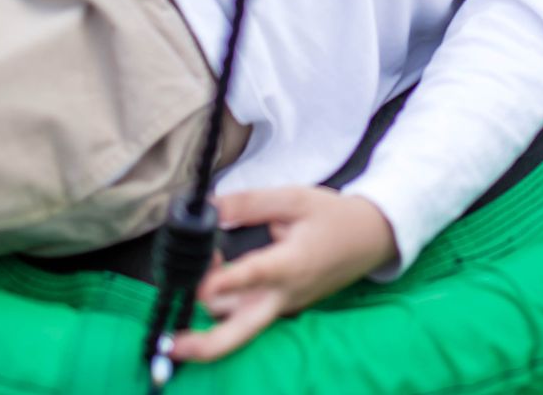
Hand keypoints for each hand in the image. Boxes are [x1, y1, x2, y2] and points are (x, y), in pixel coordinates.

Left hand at [169, 185, 396, 361]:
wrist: (371, 239)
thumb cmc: (333, 217)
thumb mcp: (295, 199)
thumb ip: (250, 203)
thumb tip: (209, 207)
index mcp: (290, 264)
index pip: (253, 276)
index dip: (225, 280)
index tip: (202, 283)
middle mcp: (283, 295)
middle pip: (238, 334)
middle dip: (202, 345)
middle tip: (171, 343)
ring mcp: (283, 307)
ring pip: (237, 323)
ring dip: (211, 307)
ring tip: (205, 267)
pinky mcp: (283, 309)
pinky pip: (248, 315)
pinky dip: (226, 305)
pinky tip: (218, 277)